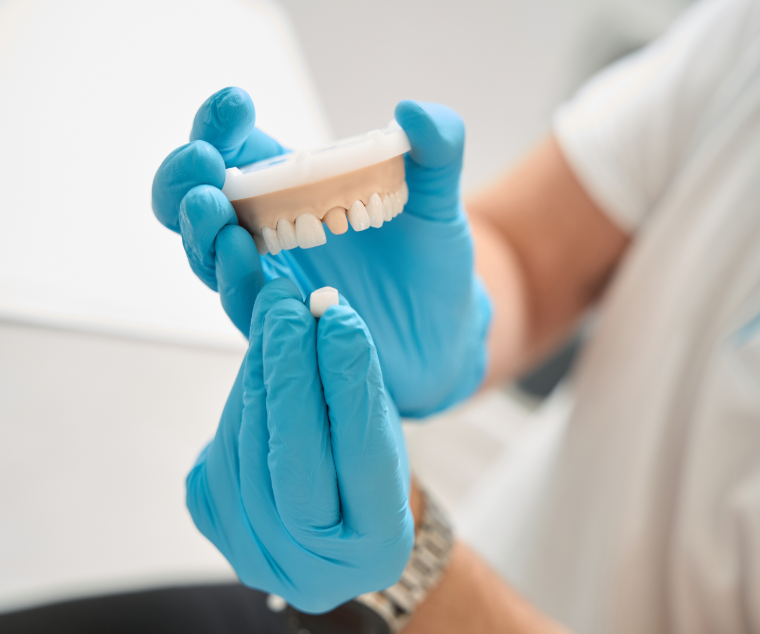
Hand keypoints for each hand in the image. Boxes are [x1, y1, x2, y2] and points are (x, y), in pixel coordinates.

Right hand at [152, 88, 491, 416]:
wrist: (447, 330)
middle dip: (186, 178)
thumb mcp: (439, 199)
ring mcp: (270, 279)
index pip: (238, 149)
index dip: (222, 124)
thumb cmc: (431, 259)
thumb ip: (438, 148)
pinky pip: (245, 304)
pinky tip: (242, 254)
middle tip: (203, 161)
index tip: (236, 105)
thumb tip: (413, 111)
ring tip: (211, 207)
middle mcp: (268, 231)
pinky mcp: (283, 326)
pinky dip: (236, 279)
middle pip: (197, 199)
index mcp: (294, 186)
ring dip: (201, 229)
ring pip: (208, 254)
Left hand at [185, 278, 413, 612]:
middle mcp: (313, 568)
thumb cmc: (371, 472)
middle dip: (289, 375)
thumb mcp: (384, 436)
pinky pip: (221, 450)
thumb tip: (323, 315)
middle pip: (292, 463)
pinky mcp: (216, 525)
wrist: (336, 526)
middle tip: (289, 307)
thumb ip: (357, 388)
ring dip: (258, 373)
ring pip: (247, 450)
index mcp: (376, 550)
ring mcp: (256, 554)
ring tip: (274, 313)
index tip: (341, 322)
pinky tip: (259, 357)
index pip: (362, 459)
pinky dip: (242, 397)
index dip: (350, 386)